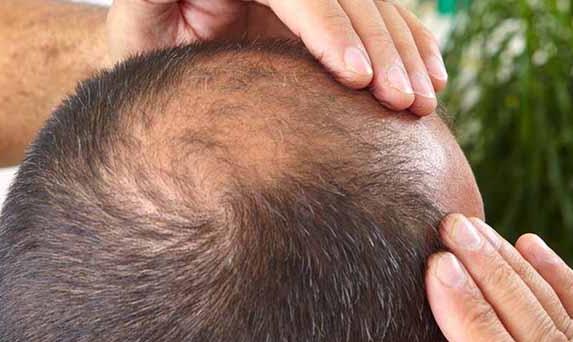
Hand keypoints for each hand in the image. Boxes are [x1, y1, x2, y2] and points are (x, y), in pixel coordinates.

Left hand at [107, 0, 447, 115]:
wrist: (166, 36)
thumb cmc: (145, 34)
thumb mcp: (140, 14)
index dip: (329, 29)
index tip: (355, 77)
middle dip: (380, 48)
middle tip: (402, 101)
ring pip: (373, 6)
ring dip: (404, 52)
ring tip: (423, 101)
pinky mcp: (328, 6)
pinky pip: (382, 16)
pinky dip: (410, 42)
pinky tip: (432, 73)